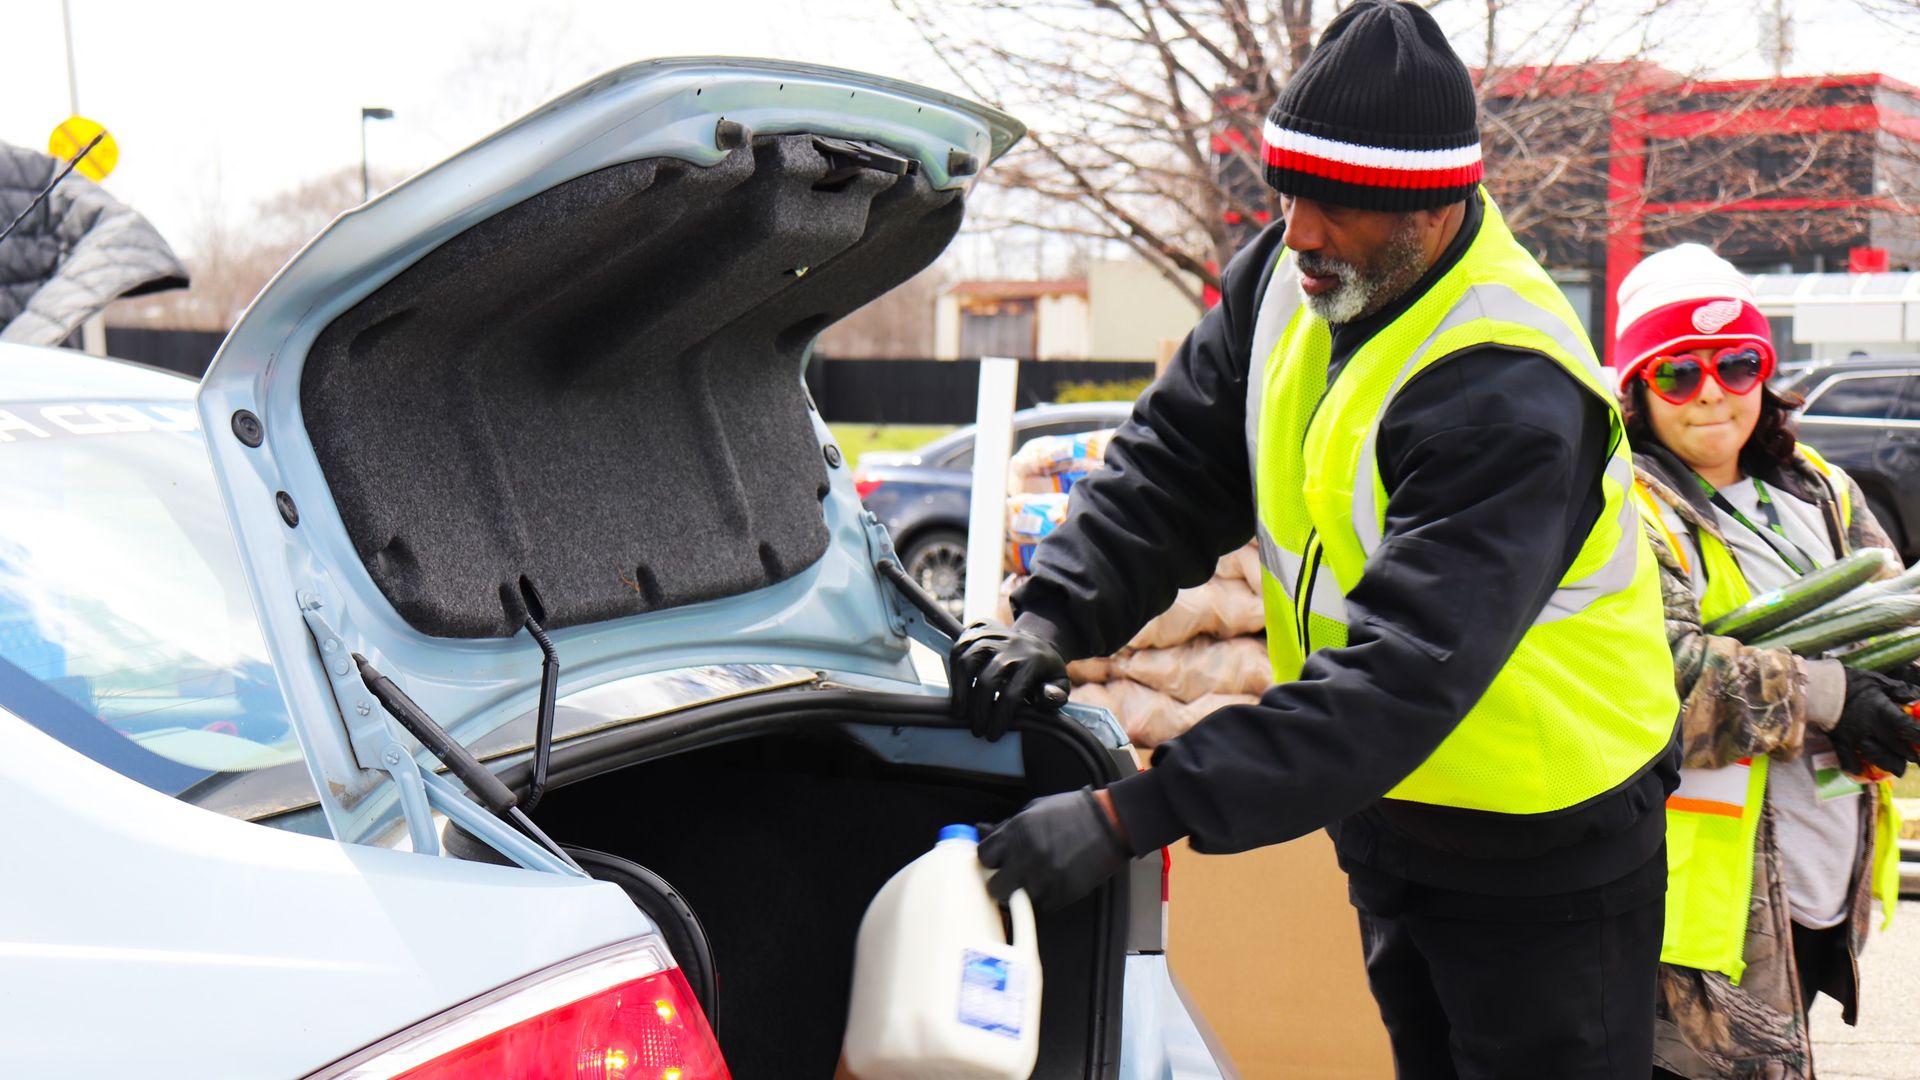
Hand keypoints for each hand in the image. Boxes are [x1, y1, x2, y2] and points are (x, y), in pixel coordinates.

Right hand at [948, 621, 1069, 740]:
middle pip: (986, 680)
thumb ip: (1056, 694)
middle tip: (976, 730)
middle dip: (978, 710)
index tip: (992, 736)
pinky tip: (957, 690)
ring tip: (960, 713)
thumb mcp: (1060, 682)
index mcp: (1033, 661)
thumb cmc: (1045, 670)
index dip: (1000, 718)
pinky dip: (954, 670)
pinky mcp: (979, 629)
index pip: (1012, 694)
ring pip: (967, 661)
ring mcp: (993, 635)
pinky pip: (959, 648)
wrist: (1036, 639)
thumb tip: (1047, 698)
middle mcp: (1011, 645)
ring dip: (960, 690)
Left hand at [978, 788, 1130, 910]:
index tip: (996, 861)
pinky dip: (1046, 896)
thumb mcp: (1034, 810)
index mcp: (1017, 833)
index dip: (989, 860)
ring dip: (1025, 891)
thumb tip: (982, 831)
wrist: (1109, 823)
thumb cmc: (1071, 812)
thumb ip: (1007, 826)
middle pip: (995, 888)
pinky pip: (1044, 905)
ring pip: (1019, 899)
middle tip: (1010, 878)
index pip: (984, 857)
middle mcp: (1027, 858)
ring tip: (1039, 876)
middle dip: (1001, 883)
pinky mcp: (1063, 894)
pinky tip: (1055, 880)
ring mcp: (1045, 878)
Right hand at [1830, 669, 1919, 777]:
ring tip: (1899, 770)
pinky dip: (1855, 768)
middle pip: (1896, 747)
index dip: (1919, 735)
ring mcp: (1854, 737)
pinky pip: (1848, 760)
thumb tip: (1914, 696)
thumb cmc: (1849, 681)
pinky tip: (1861, 772)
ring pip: (1877, 757)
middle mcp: (1871, 728)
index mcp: (1881, 711)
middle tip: (1917, 758)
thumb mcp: (1877, 680)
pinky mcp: (1839, 741)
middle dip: (1910, 755)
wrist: (1817, 687)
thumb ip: (1897, 689)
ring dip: (1891, 764)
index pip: (1907, 727)